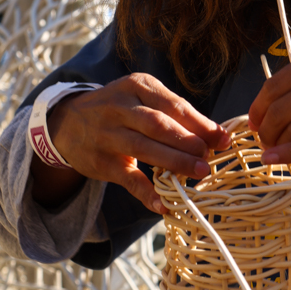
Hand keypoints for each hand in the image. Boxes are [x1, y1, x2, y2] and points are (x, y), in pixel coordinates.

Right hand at [29, 74, 230, 214]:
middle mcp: (120, 106)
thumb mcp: (142, 98)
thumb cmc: (119, 109)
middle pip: (159, 124)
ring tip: (199, 172)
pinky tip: (165, 203)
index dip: (201, 124)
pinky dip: (147, 192)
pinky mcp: (100, 161)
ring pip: (144, 148)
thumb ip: (176, 114)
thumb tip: (218, 136)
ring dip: (174, 162)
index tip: (223, 140)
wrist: (66, 122)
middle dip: (188, 141)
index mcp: (137, 86)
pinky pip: (128, 178)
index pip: (174, 105)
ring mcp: (107, 134)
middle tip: (209, 157)